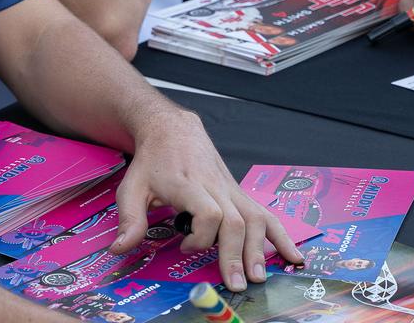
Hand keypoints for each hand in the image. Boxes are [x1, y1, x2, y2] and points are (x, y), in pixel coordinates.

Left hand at [110, 111, 302, 290]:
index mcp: (187, 183)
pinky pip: (266, 213)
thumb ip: (129, 219)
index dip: (201, 236)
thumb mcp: (131, 187)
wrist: (174, 130)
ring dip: (260, 248)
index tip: (183, 247)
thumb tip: (120, 249)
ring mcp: (231, 189)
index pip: (208, 211)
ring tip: (259, 276)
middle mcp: (214, 185)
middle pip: (235, 220)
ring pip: (255, 217)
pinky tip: (294, 257)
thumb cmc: (152, 162)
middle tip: (235, 283)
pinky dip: (282, 236)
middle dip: (237, 253)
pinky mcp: (240, 193)